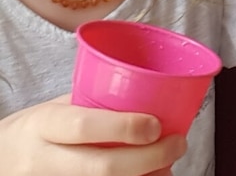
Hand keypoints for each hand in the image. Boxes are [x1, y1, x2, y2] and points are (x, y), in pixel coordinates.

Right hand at [0, 95, 185, 175]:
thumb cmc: (36, 131)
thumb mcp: (54, 110)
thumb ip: (93, 104)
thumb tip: (151, 91)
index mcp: (44, 125)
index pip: (83, 126)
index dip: (124, 128)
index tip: (156, 126)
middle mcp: (43, 160)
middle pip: (102, 168)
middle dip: (149, 158)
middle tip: (177, 144)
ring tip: (169, 164)